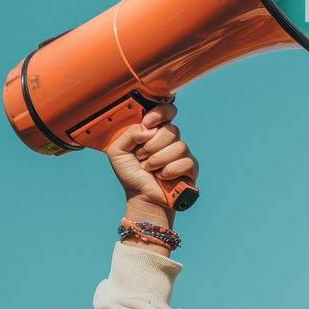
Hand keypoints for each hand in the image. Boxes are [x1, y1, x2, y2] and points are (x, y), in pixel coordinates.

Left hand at [105, 104, 198, 241]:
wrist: (141, 197)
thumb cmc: (131, 174)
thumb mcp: (118, 151)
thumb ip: (128, 133)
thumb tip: (148, 129)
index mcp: (155, 131)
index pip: (167, 111)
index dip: (160, 113)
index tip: (148, 123)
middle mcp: (170, 139)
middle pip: (171, 130)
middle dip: (152, 145)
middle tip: (142, 156)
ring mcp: (182, 152)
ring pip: (178, 146)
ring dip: (158, 160)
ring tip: (150, 169)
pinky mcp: (191, 167)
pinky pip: (185, 161)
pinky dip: (170, 170)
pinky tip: (162, 176)